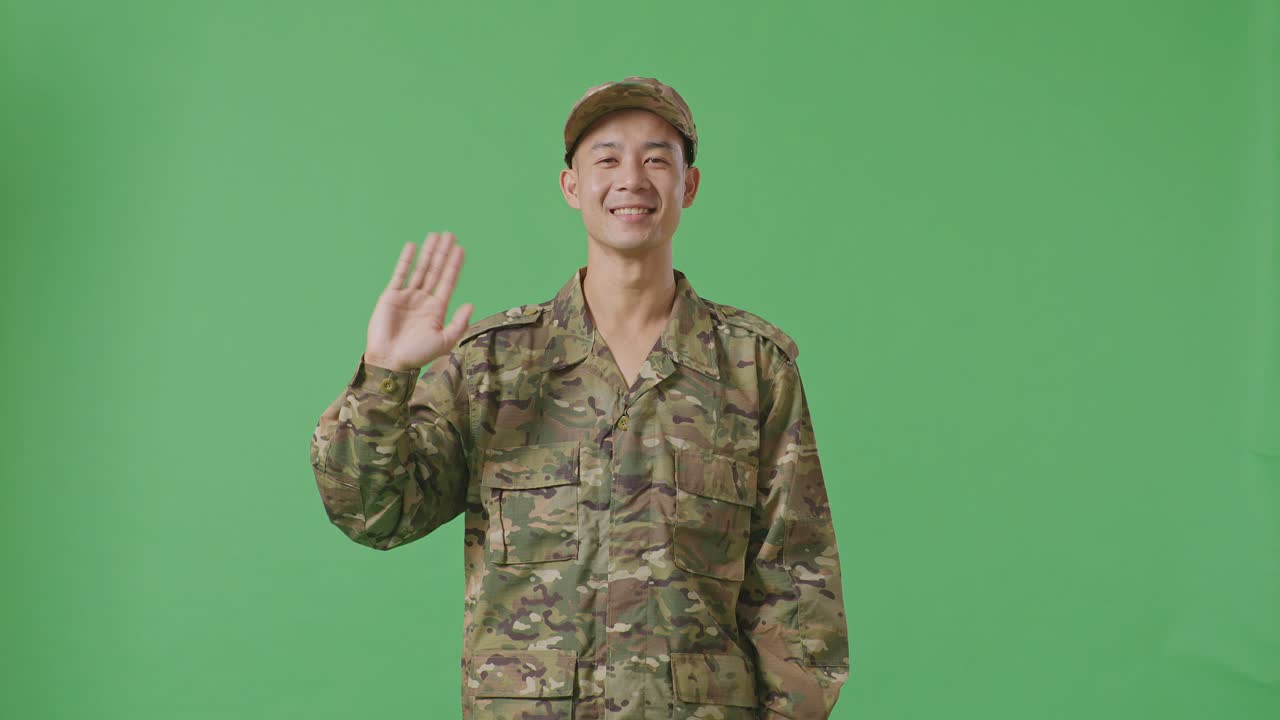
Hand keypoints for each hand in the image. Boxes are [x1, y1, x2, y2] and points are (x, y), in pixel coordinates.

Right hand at [363, 231, 473, 370]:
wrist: (390, 360)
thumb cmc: (418, 354)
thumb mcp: (445, 341)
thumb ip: (459, 323)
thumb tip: (471, 304)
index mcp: (437, 309)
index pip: (448, 281)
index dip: (454, 265)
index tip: (461, 249)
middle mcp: (424, 299)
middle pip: (436, 270)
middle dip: (443, 253)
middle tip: (450, 234)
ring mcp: (408, 296)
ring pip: (420, 269)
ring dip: (428, 252)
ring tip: (435, 235)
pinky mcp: (391, 296)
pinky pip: (400, 274)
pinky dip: (406, 260)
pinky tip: (413, 246)